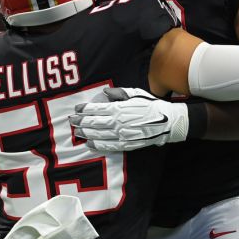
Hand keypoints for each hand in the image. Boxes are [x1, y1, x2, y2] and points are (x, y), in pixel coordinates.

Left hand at [69, 87, 189, 152]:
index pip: (97, 109)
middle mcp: (118, 122)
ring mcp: (122, 135)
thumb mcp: (135, 94)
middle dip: (81, 122)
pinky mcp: (127, 144)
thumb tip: (105, 92)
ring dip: (85, 133)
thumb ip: (118, 93)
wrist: (167, 122)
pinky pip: (108, 146)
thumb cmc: (151, 105)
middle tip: (71, 120)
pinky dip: (97, 146)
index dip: (85, 109)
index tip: (77, 108)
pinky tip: (89, 144)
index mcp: (119, 108)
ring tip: (76, 132)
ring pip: (98, 135)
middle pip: (94, 123)